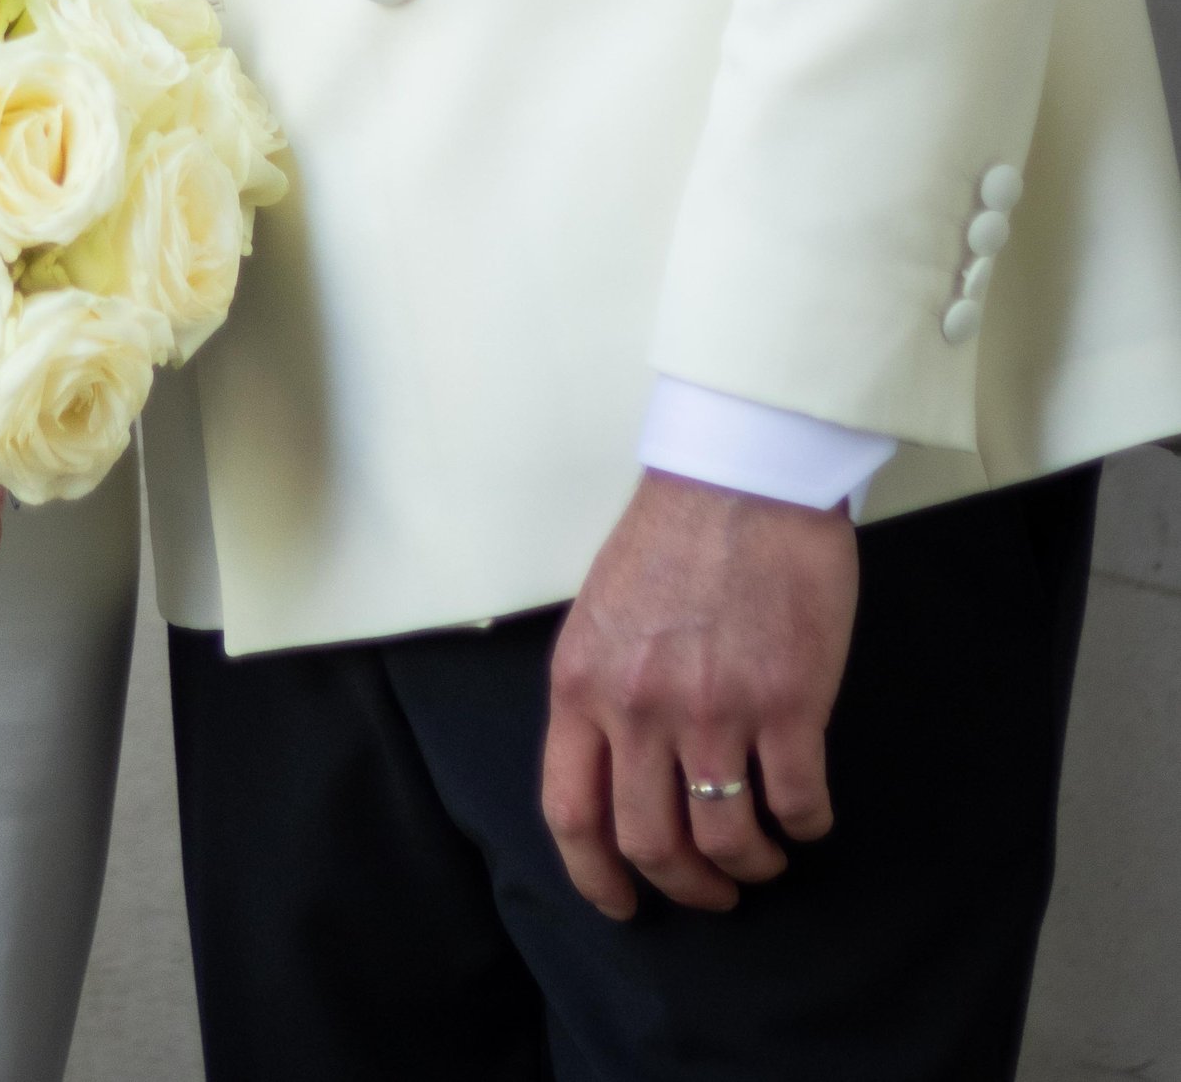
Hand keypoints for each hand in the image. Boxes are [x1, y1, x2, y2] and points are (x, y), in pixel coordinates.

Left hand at [542, 471, 858, 917]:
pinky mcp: (787, 703)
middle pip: (651, 842)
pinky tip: (807, 815)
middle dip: (685, 886)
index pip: (571, 812)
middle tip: (712, 891)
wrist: (742, 476)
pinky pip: (796, 803)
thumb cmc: (673, 535)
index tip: (623, 904)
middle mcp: (639, 707)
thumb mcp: (603, 614)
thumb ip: (602, 690)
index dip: (596, 877)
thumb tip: (614, 767)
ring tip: (764, 858)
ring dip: (750, 865)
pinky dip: (805, 826)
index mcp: (582, 683)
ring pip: (727, 837)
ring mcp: (714, 709)